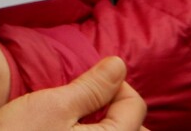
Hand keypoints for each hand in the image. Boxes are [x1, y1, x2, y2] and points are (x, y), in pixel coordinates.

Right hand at [0, 57, 147, 130]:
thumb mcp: (56, 104)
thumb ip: (93, 87)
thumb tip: (118, 66)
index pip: (134, 105)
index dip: (114, 83)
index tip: (89, 78)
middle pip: (134, 128)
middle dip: (118, 107)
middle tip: (88, 96)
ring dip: (108, 124)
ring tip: (83, 116)